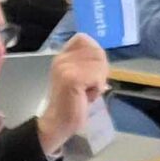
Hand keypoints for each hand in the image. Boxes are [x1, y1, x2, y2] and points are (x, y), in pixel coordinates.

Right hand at [38, 34, 108, 153]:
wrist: (58, 122)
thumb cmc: (72, 102)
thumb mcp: (78, 77)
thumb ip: (85, 63)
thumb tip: (101, 54)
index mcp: (62, 57)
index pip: (83, 38)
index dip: (93, 52)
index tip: (90, 70)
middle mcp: (61, 59)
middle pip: (96, 51)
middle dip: (100, 69)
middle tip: (89, 86)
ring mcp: (65, 67)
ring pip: (99, 63)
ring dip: (98, 80)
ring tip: (86, 91)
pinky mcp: (72, 79)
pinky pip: (97, 77)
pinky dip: (96, 89)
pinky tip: (86, 97)